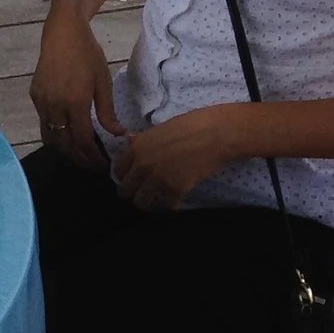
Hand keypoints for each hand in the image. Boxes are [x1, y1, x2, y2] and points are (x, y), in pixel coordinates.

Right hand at [28, 18, 122, 169]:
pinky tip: (67, 134)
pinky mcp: (35, 97)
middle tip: (92, 165)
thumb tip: (120, 135)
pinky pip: (44, 124)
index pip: (83, 140)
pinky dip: (55, 135)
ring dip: (65, 151)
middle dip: (79, 159)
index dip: (93, 157)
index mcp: (76, 103)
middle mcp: (55, 106)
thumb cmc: (88, 55)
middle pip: (64, 145)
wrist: (62, 34)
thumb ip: (108, 112)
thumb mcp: (104, 82)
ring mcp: (42, 102)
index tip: (103, 165)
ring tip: (79, 155)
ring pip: (50, 138)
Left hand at [115, 106, 242, 211]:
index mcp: (136, 148)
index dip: (126, 177)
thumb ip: (142, 140)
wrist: (215, 134)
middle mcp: (142, 165)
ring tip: (159, 199)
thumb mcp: (159, 129)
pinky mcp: (175, 190)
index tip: (135, 180)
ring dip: (150, 203)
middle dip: (134, 193)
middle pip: (125, 191)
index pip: (118, 171)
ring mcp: (157, 179)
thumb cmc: (191, 125)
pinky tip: (176, 200)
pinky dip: (170, 205)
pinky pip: (165, 206)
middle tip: (146, 192)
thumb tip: (129, 140)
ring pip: (141, 203)